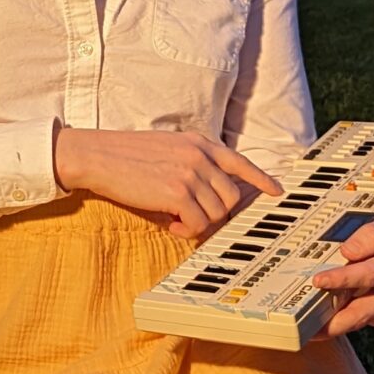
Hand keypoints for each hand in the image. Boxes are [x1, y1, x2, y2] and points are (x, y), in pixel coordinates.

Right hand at [52, 126, 281, 239]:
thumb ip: (192, 161)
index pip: (239, 161)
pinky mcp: (177, 193)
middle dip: (216, 212)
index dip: (260, 180)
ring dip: (198, 223)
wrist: (97, 155)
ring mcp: (190, 174)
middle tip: (193, 216)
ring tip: (176, 218)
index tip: (275, 192)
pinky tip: (170, 223)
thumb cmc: (125, 155)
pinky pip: (198, 224)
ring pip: (216, 213)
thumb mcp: (166, 147)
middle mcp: (199, 156)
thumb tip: (208, 192)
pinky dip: (186, 230)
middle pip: (231, 197)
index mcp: (198, 142)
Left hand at [308, 216, 373, 334]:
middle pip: (364, 311)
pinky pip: (364, 321)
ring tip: (307, 324)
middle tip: (305, 325)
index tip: (319, 280)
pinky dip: (345, 319)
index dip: (344, 279)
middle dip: (333, 321)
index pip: (371, 274)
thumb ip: (372, 234)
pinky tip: (328, 314)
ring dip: (334, 324)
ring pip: (361, 320)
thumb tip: (347, 250)